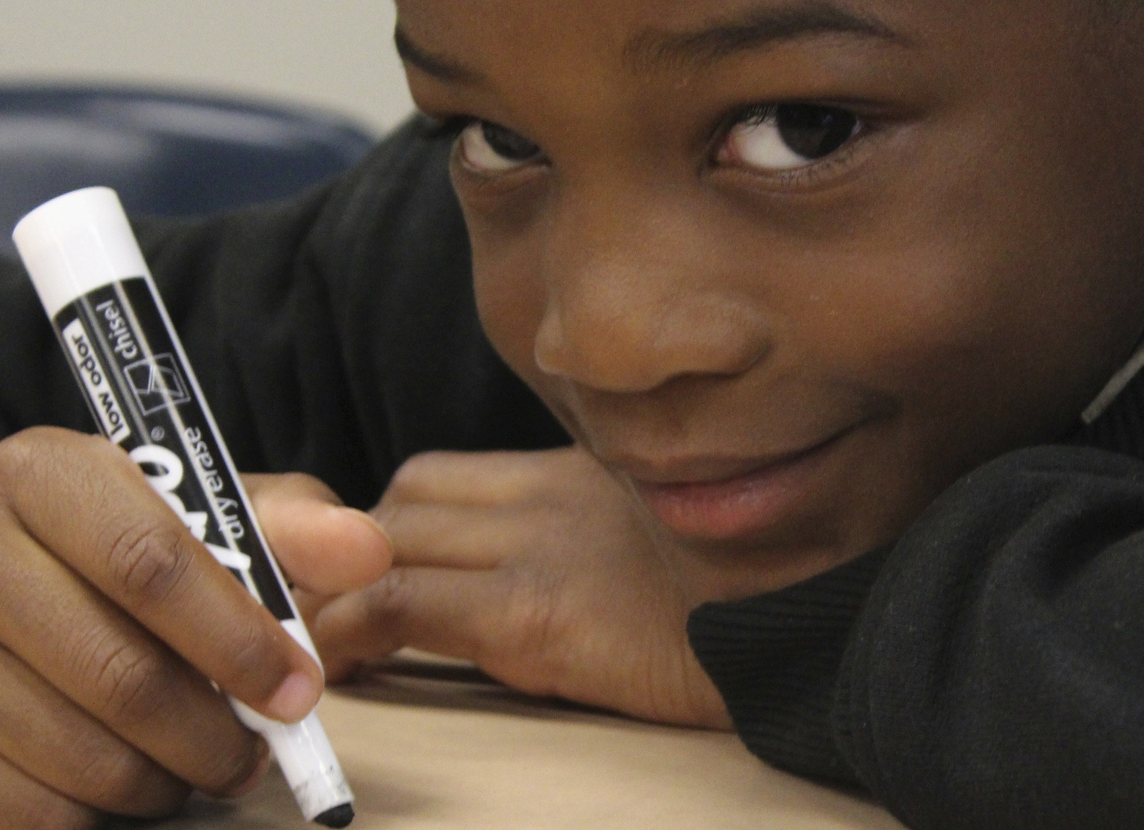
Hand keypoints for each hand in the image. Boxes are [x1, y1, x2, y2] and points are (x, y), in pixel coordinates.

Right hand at [0, 427, 390, 829]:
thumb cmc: (100, 552)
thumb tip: (369, 551)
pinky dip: (94, 821)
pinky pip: (26, 819)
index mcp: (40, 471)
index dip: (239, 640)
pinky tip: (113, 787)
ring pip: (82, 761)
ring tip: (185, 766)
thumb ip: (285, 527)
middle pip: (123, 677)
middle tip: (251, 755)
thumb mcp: (192, 512)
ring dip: (164, 785)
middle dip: (215, 737)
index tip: (298, 691)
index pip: (153, 563)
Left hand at [303, 446, 742, 729]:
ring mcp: (544, 547)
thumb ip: (620, 532)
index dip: (391, 527)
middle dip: (357, 553)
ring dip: (344, 586)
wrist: (818, 622)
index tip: (370, 580)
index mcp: (590, 474)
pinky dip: (354, 630)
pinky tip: (343, 669)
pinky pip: (401, 603)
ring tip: (324, 644)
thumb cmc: (771, 595)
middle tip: (339, 616)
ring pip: (387, 538)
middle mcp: (557, 493)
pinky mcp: (539, 611)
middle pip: (406, 497)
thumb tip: (579, 578)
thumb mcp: (687, 536)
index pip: (447, 477)